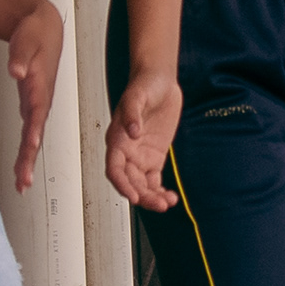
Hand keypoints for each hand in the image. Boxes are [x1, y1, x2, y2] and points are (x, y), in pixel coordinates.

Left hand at [2, 0, 65, 193]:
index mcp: (40, 85)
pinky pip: (29, 132)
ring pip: (33, 136)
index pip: (37, 112)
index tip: (31, 147)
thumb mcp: (27, 40)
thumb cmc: (35, 33)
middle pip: (35, 133)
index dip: (34, 131)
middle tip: (23, 181)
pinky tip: (21, 166)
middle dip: (29, 158)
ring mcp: (37, 104)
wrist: (44, 28)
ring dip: (28, 161)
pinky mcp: (32, 104)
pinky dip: (25, 150)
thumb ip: (21, 57)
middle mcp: (41, 99)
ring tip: (21, 183)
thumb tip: (16, 72)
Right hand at [105, 68, 182, 212]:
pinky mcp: (154, 157)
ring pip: (141, 185)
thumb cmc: (144, 85)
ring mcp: (140, 156)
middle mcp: (126, 151)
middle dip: (142, 195)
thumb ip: (132, 113)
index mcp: (117, 139)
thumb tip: (132, 131)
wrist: (159, 81)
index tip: (133, 195)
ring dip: (152, 197)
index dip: (122, 184)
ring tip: (167, 203)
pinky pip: (153, 180)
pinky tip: (170, 197)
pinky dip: (160, 190)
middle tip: (158, 204)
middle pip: (129, 181)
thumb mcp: (137, 95)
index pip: (114, 168)